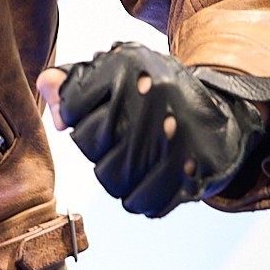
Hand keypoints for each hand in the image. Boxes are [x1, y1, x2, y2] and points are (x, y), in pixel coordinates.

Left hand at [37, 44, 269, 217]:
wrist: (224, 118)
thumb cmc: (157, 94)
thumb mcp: (118, 71)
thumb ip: (75, 80)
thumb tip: (45, 87)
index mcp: (131, 66)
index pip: (72, 107)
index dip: (76, 116)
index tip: (96, 112)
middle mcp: (154, 97)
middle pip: (90, 146)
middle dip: (98, 149)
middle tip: (120, 139)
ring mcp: (176, 136)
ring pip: (112, 179)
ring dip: (116, 177)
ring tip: (133, 160)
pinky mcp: (193, 173)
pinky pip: (143, 203)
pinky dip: (141, 198)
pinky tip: (151, 179)